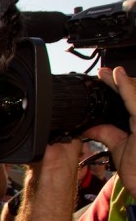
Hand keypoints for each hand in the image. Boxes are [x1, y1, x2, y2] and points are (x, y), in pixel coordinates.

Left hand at [83, 66, 135, 195]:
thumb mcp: (118, 148)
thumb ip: (107, 133)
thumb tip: (90, 126)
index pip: (130, 100)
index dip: (120, 87)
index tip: (106, 77)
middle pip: (134, 94)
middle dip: (119, 82)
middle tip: (104, 73)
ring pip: (135, 94)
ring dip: (122, 82)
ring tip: (108, 73)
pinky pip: (135, 102)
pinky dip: (126, 89)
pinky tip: (117, 78)